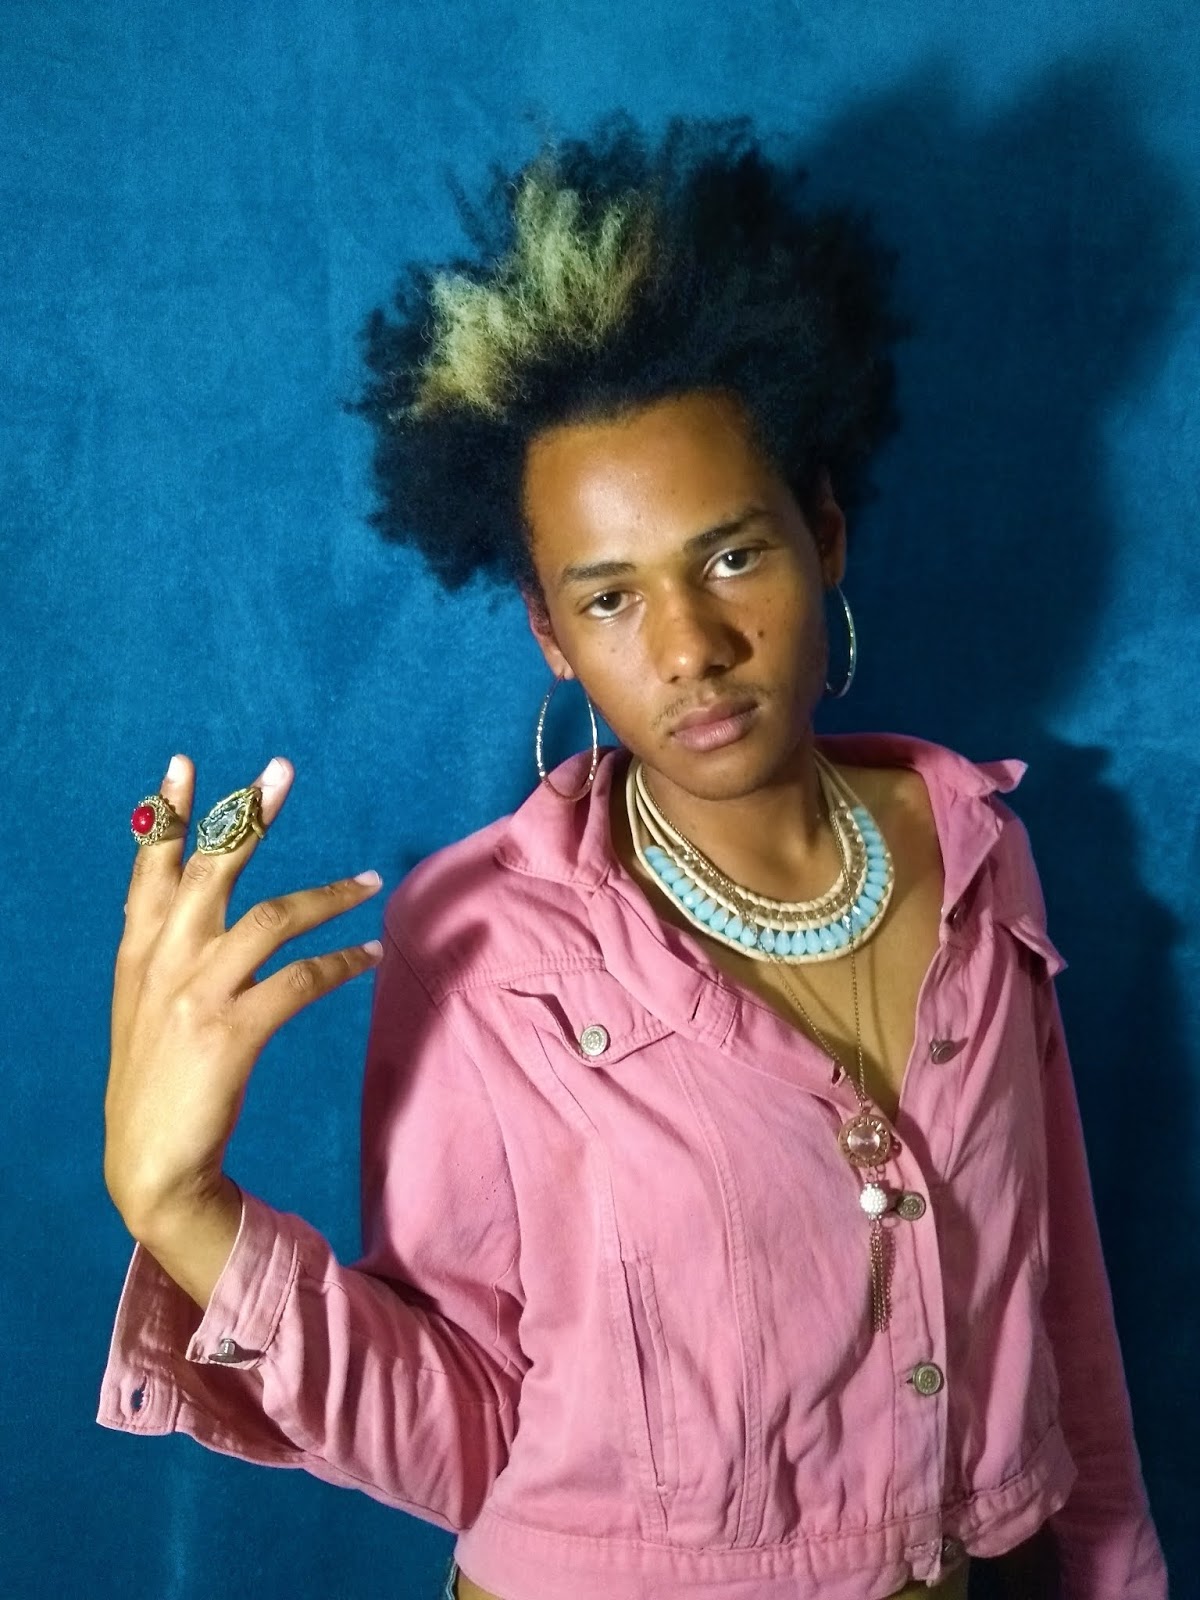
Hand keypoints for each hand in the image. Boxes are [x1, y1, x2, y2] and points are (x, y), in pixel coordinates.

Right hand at [104, 754, 383, 1239]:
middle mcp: (163, 962)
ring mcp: (195, 995)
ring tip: (372, 880)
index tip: (181, 765)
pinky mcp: (231, 1032)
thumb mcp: (143, 1004)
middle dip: (246, 816)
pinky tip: (369, 953)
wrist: (149, 1163)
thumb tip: (191, 897)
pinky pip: (301, 980)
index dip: (165, 814)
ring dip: (328, 894)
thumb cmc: (157, 1080)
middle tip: (280, 769)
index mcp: (138, 952)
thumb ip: (164, 948)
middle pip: (210, 870)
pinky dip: (340, 961)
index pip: (150, 867)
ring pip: (271, 917)